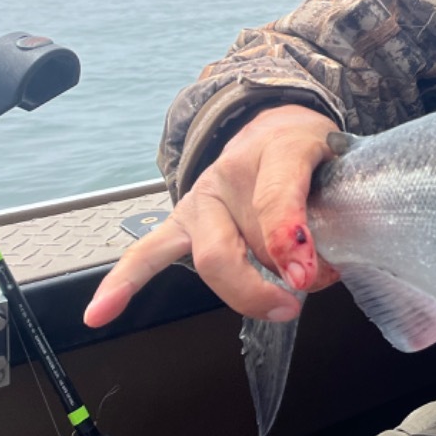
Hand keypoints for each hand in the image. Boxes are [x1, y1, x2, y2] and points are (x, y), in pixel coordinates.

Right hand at [84, 104, 340, 328]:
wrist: (274, 124)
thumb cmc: (305, 147)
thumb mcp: (334, 161)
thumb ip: (329, 208)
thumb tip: (317, 270)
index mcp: (276, 149)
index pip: (278, 194)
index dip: (290, 238)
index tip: (307, 273)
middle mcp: (229, 175)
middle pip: (235, 243)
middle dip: (267, 281)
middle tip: (303, 292)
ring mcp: (201, 201)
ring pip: (210, 258)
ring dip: (246, 290)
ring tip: (280, 304)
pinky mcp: (183, 221)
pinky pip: (148, 252)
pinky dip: (124, 282)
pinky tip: (101, 311)